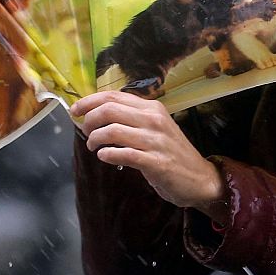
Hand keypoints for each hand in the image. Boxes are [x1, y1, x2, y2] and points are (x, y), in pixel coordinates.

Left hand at [71, 91, 230, 222]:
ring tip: (94, 147)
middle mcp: (154, 120)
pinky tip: (104, 156)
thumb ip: (131, 119)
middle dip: (89, 120)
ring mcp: (156, 141)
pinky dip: (108, 154)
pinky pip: (124, 154)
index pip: (113, 96)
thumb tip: (97, 114)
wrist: (200, 179)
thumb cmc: (171, 153)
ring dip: (95, 139)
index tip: (75, 110)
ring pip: (113, 130)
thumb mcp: (154, 128)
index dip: (89, 101)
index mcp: (152, 108)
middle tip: (86, 132)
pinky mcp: (156, 162)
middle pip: (109, 110)